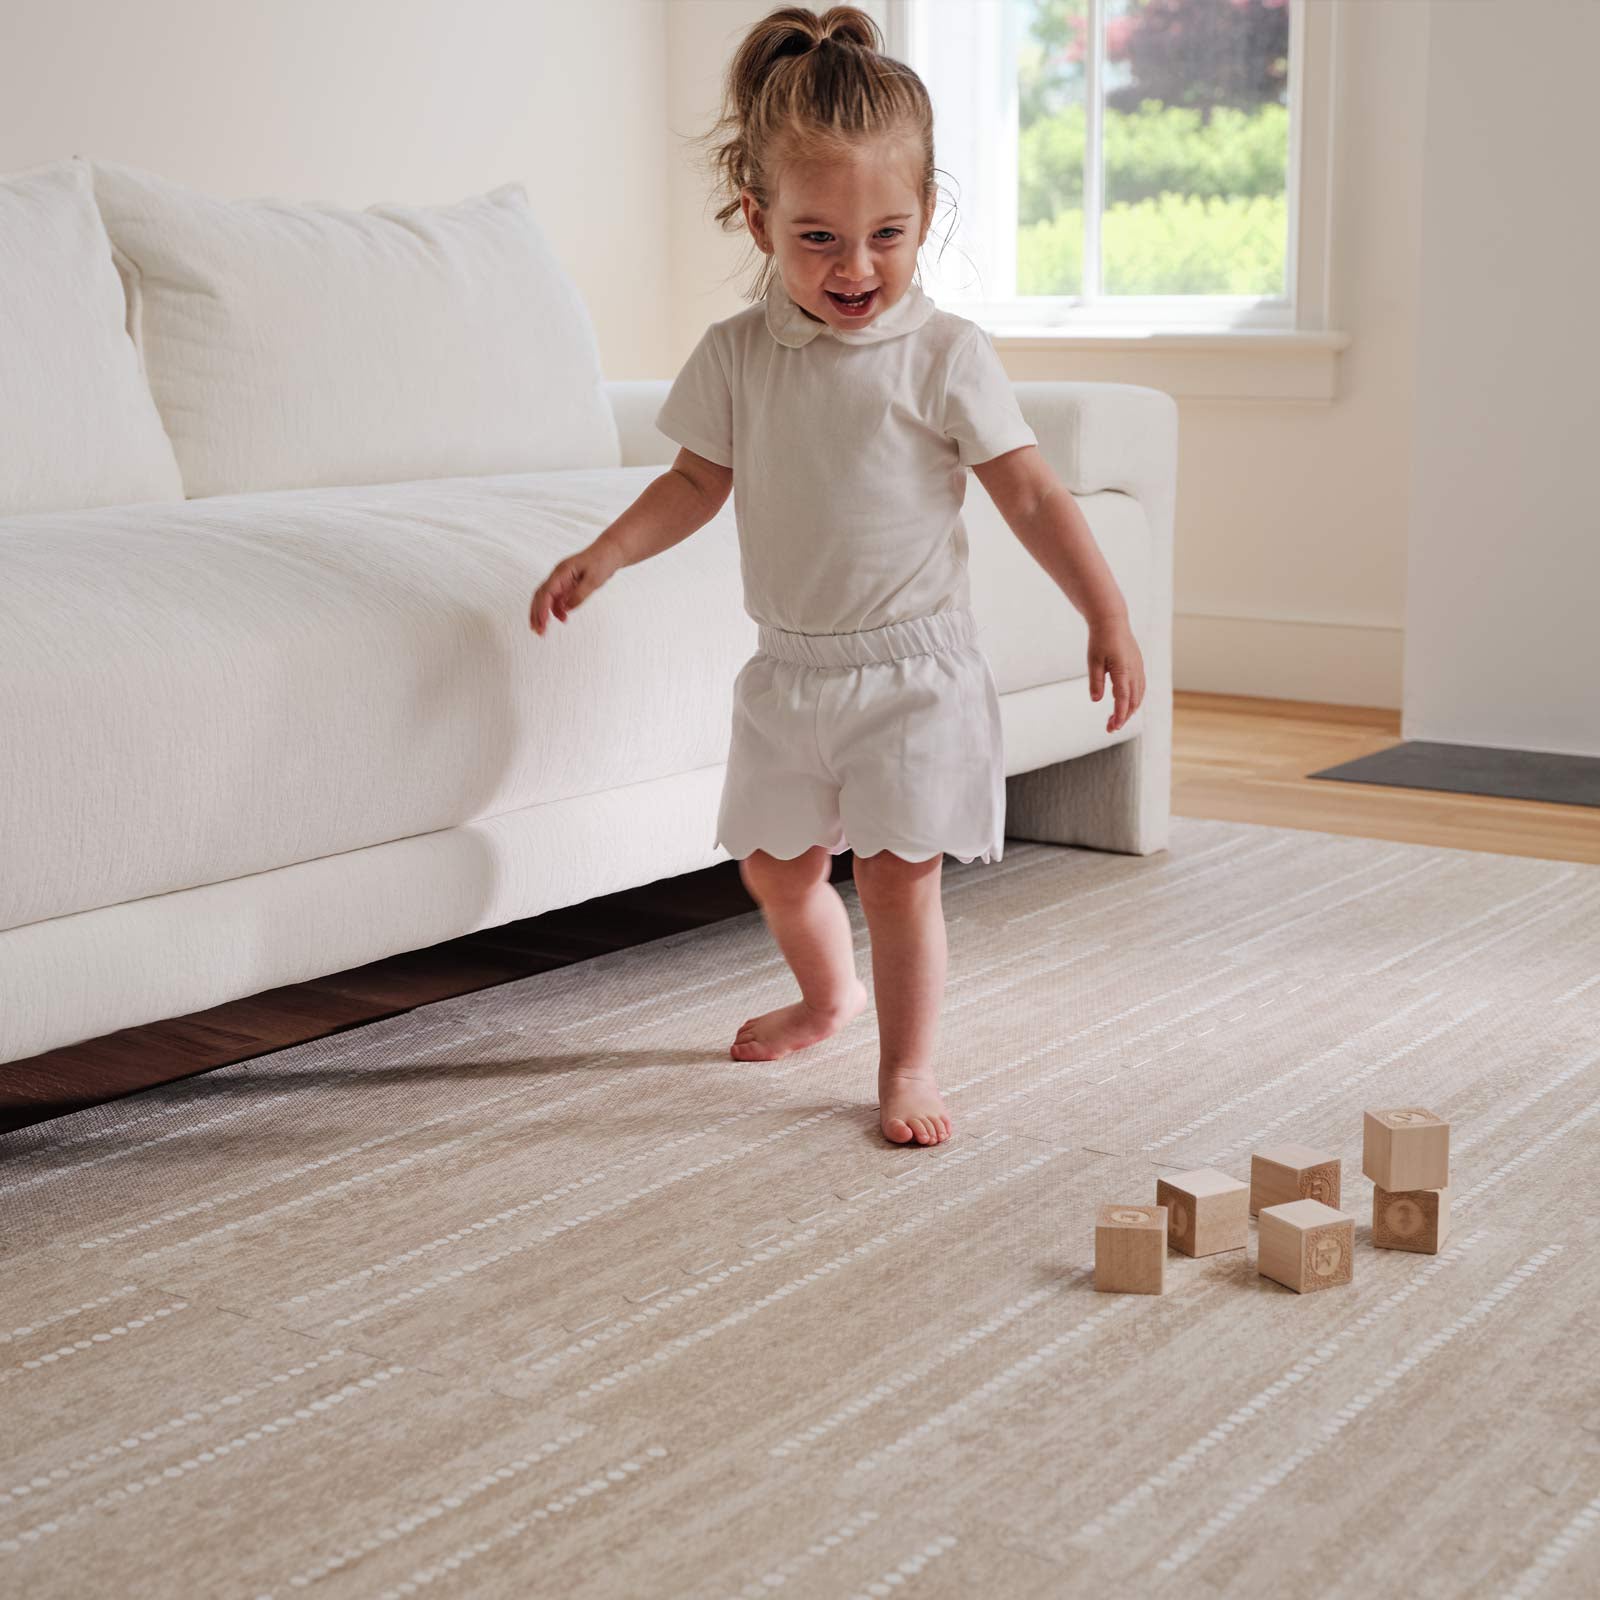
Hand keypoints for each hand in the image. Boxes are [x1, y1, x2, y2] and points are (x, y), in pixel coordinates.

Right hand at [530, 542, 620, 635]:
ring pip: (545, 598)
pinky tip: (563, 619)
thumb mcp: (593, 580)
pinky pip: (556, 598)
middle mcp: (558, 575)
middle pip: (540, 596)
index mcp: (562, 572)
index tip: (542, 624)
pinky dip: (556, 610)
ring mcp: (561, 579)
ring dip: (543, 614)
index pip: (546, 593)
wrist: (610, 551)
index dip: (542, 609)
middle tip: (538, 631)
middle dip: (536, 614)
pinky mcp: (567, 584)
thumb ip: (580, 595)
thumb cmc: (602, 561)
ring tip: (544, 629)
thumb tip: (566, 609)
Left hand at [1087, 615, 1145, 733]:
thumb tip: (1095, 700)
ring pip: (1139, 695)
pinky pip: (1140, 687)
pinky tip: (1125, 705)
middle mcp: (1134, 670)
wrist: (1112, 620)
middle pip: (1133, 700)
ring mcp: (1139, 668)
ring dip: (1129, 710)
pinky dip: (1134, 699)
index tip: (1114, 727)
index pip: (1123, 699)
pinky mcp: (1138, 666)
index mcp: (1123, 670)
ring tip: (1116, 720)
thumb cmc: (1100, 639)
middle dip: (1123, 717)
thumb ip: (1096, 681)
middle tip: (1110, 728)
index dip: (1120, 715)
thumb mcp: (1093, 661)